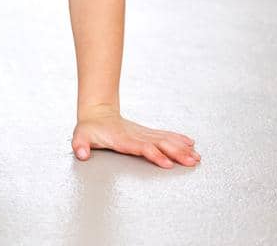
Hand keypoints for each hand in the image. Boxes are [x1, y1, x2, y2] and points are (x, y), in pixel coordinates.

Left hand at [71, 104, 198, 168]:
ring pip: (166, 140)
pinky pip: (165, 135)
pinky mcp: (147, 133)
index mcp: (122, 139)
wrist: (97, 113)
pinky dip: (178, 139)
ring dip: (181, 148)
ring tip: (196, 156)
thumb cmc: (89, 128)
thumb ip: (80, 145)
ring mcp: (143, 133)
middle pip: (159, 144)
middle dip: (176, 153)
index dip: (154, 154)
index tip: (167, 163)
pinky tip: (190, 144)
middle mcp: (136, 136)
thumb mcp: (80, 136)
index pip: (141, 148)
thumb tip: (81, 154)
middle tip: (191, 161)